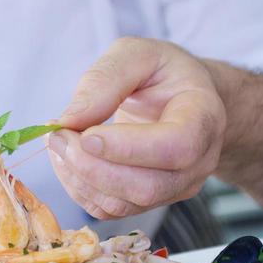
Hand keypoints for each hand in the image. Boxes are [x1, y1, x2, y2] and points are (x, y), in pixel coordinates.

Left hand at [48, 37, 225, 219]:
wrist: (181, 96)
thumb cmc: (161, 72)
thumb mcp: (137, 54)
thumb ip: (106, 78)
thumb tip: (71, 118)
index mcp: (204, 116)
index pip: (177, 146)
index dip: (129, 148)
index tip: (86, 135)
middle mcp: (199, 161)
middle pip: (148, 186)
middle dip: (92, 166)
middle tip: (58, 135)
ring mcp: (176, 187)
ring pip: (124, 203)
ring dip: (79, 177)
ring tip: (58, 141)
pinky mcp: (150, 200)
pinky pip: (110, 209)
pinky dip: (79, 188)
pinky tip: (67, 158)